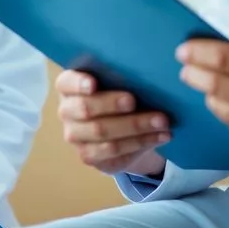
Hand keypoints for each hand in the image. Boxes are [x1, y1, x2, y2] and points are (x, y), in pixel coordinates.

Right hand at [56, 69, 171, 175]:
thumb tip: (147, 71)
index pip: (66, 83)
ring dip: (135, 126)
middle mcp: (66, 111)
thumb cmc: (116, 95)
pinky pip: (114, 150)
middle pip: (85, 108)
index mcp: (68, 87)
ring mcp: (75, 136)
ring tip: (161, 121)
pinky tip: (160, 136)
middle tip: (134, 101)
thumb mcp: (115, 83)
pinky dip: (141, 142)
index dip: (78, 83)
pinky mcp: (89, 156)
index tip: (93, 84)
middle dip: (111, 104)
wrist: (118, 130)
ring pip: (102, 131)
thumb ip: (120, 76)